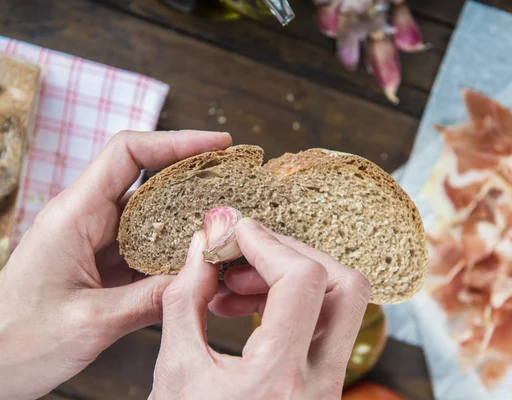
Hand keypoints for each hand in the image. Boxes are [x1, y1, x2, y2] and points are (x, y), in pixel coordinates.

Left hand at [0, 130, 231, 399]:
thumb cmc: (15, 342)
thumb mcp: (90, 323)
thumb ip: (148, 299)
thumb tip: (200, 278)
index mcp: (74, 216)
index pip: (128, 153)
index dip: (176, 141)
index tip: (217, 144)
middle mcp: (85, 220)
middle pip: (147, 180)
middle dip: (193, 179)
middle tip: (235, 186)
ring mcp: (93, 242)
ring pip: (150, 217)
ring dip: (186, 221)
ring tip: (224, 229)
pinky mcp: (100, 264)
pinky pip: (144, 248)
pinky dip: (172, 253)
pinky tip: (196, 265)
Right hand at [151, 218, 370, 398]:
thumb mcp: (174, 371)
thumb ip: (184, 298)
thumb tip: (201, 244)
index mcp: (277, 381)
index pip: (304, 282)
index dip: (268, 242)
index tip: (235, 230)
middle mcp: (318, 386)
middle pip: (346, 287)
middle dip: (295, 255)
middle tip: (244, 255)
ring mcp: (328, 389)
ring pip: (340, 305)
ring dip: (289, 278)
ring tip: (232, 284)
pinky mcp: (323, 387)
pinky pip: (323, 328)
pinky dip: (290, 304)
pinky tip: (244, 305)